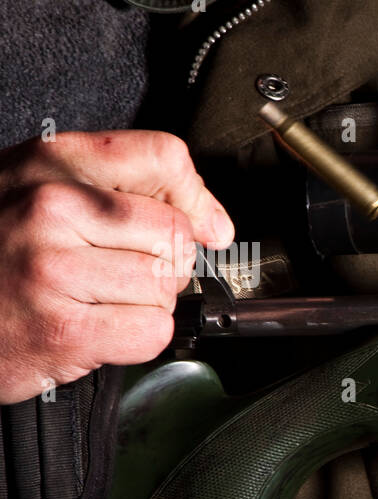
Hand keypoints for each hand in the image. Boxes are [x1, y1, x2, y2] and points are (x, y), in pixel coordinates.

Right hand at [0, 130, 233, 403]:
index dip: (193, 198)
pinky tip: (97, 331)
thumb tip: (214, 224)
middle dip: (163, 263)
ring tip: (95, 302)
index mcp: (50, 164)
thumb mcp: (42, 192)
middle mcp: (50, 207)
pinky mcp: (62, 328)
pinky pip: (152, 330)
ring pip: (166, 286)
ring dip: (145, 304)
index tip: (196, 224)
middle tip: (117, 275)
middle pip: (176, 233)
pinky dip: (136, 340)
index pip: (164, 157)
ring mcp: (53, 268)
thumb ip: (125, 189)